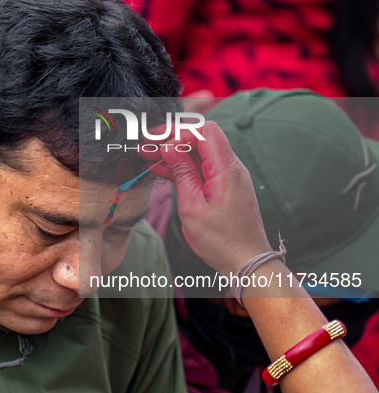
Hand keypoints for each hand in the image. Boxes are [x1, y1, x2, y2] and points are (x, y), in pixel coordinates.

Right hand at [140, 121, 272, 273]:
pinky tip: (162, 169)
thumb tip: (169, 149)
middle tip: (147, 146)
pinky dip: (183, 166)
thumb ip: (182, 174)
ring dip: (174, 153)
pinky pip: (202, 167)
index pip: (205, 131)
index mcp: (227, 170)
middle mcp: (231, 168)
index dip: (179, 132)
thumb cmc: (222, 241)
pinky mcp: (224, 185)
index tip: (159, 143)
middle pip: (201, 138)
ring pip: (199, 152)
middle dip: (172, 139)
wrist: (246, 261)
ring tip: (148, 157)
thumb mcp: (193, 207)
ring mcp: (229, 176)